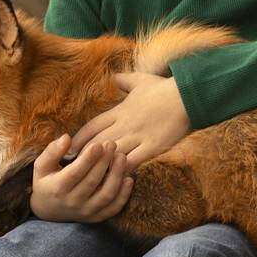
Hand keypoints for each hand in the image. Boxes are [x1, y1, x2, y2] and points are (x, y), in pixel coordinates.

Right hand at [29, 134, 133, 222]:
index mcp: (57, 188)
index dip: (88, 158)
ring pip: (106, 195)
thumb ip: (52, 151)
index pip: (75, 173)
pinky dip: (124, 195)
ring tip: (122, 157)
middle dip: (104, 161)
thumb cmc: (46, 181)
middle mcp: (72, 202)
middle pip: (92, 182)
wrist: (48, 209)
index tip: (98, 143)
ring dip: (117, 176)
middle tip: (112, 144)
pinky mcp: (96, 217)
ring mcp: (86, 212)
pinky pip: (114, 208)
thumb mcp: (41, 166)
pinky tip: (128, 178)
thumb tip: (66, 138)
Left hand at [70, 72, 189, 167]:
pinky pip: (132, 162)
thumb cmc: (164, 88)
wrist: (187, 96)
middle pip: (97, 143)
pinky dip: (121, 170)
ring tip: (87, 178)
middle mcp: (124, 125)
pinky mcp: (152, 147)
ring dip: (99, 166)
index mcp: (119, 111)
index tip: (69, 149)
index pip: (92, 126)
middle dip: (84, 156)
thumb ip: (124, 80)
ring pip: (111, 154)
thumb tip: (114, 76)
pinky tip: (114, 179)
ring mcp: (137, 137)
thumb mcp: (141, 80)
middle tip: (71, 168)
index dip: (79, 139)